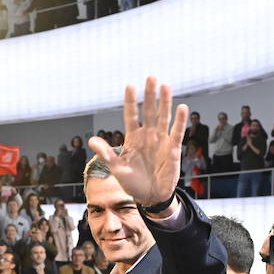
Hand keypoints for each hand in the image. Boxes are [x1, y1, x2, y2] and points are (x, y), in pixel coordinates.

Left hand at [86, 77, 187, 209]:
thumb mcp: (117, 169)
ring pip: (164, 117)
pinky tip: (182, 107)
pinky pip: (177, 132)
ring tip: (165, 86)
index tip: (130, 85)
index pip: (131, 115)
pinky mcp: (173, 149)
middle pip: (149, 111)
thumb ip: (107, 154)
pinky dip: (180, 121)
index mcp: (133, 138)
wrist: (150, 196)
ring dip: (165, 102)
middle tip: (151, 76)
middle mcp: (148, 135)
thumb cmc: (132, 183)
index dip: (131, 101)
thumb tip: (91, 141)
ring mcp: (161, 140)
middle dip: (150, 95)